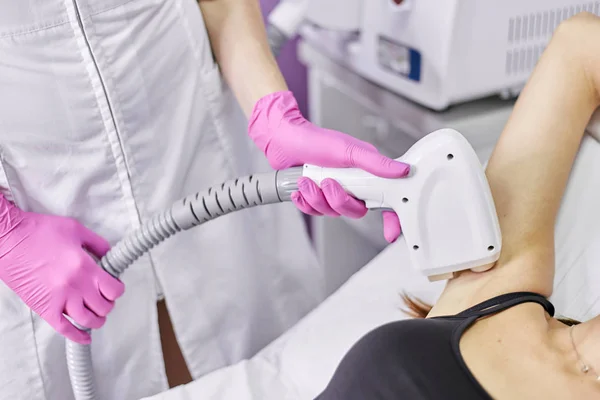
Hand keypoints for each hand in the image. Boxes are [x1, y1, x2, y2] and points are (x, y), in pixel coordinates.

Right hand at [0, 196, 124, 343]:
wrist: (8, 239)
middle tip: (104, 298)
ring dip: (96, 320)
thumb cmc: (38, 232)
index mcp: (85, 267)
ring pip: (87, 320)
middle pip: (103, 307)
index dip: (117, 289)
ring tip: (97, 314)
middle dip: (108, 303)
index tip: (114, 286)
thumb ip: (97, 243)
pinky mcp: (43, 307)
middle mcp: (75, 286)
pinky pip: (64, 329)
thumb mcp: (76, 230)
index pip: (114, 290)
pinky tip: (85, 336)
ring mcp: (59, 299)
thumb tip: (111, 254)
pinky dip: (77, 336)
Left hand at [248, 91, 409, 242]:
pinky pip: (315, 212)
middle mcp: (352, 184)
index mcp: (366, 173)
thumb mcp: (349, 150)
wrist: (284, 140)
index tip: (391, 231)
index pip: (385, 200)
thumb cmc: (315, 140)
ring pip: (332, 212)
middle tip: (327, 182)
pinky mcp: (316, 196)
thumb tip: (403, 171)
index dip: (391, 218)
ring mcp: (333, 191)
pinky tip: (301, 188)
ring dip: (317, 198)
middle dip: (337, 200)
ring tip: (308, 180)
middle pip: (355, 210)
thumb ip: (376, 164)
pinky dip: (305, 201)